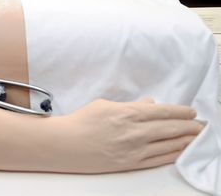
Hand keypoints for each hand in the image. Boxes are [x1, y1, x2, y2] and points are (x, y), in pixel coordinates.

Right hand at [54, 98, 203, 173]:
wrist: (66, 144)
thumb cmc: (82, 122)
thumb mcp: (105, 105)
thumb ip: (130, 105)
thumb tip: (150, 104)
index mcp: (127, 113)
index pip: (161, 111)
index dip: (179, 112)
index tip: (191, 112)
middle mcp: (134, 132)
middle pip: (170, 128)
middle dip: (188, 126)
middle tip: (201, 125)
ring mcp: (134, 150)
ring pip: (168, 145)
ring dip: (186, 141)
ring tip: (198, 137)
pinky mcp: (131, 164)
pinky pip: (159, 159)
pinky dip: (174, 154)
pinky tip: (182, 151)